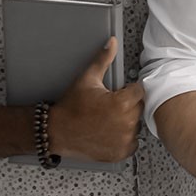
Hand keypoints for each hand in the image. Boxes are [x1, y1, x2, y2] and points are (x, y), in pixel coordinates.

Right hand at [49, 37, 142, 162]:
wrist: (56, 131)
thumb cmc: (71, 107)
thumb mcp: (87, 79)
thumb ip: (103, 59)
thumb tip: (111, 43)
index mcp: (122, 103)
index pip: (139, 91)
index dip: (127, 91)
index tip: (117, 93)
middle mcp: (126, 122)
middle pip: (139, 108)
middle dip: (127, 106)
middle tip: (108, 107)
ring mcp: (124, 139)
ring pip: (136, 126)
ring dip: (127, 122)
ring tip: (107, 120)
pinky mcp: (120, 152)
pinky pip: (132, 144)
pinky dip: (124, 139)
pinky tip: (110, 132)